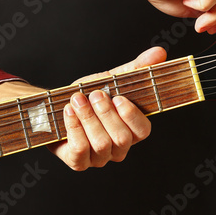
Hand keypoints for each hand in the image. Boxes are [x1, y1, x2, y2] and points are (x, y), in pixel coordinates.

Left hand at [47, 47, 166, 170]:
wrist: (55, 107)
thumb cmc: (88, 96)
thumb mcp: (112, 80)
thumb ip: (136, 68)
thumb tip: (160, 52)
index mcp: (131, 130)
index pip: (143, 131)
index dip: (132, 116)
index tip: (118, 98)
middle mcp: (118, 149)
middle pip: (122, 139)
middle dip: (106, 114)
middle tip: (95, 95)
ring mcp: (99, 158)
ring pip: (101, 144)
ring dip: (88, 118)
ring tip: (77, 99)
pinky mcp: (78, 162)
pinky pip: (80, 150)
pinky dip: (74, 127)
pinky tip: (68, 111)